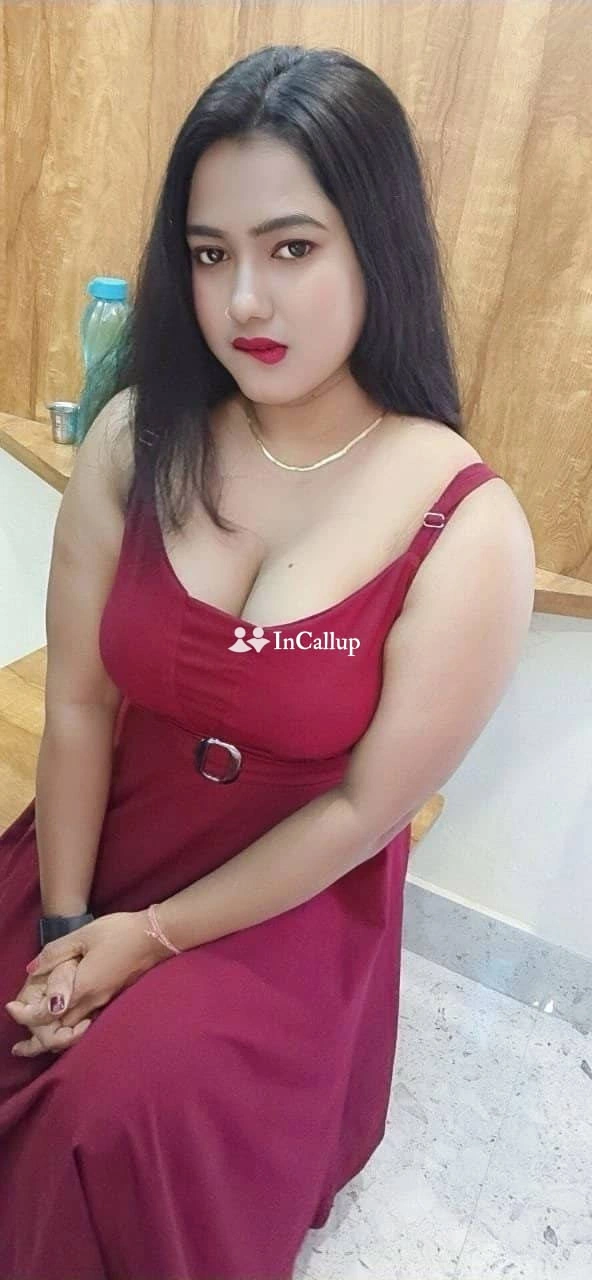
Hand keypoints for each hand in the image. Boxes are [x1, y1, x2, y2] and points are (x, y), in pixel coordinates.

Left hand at [5, 912, 163, 1059]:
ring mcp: (106, 1003)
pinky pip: (87, 1023)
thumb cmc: (119, 932)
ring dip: (55, 1037)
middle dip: (38, 1038)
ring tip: (38, 1041)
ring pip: (75, 1031)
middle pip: (60, 1033)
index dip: (26, 1016)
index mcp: (82, 987)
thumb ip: (55, 953)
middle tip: (20, 1042)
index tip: (11, 1010)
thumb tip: (31, 969)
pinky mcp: (114, 1000)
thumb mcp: (83, 935)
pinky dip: (72, 1029)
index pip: (46, 1014)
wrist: (156, 936)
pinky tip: (67, 1023)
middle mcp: (93, 1002)